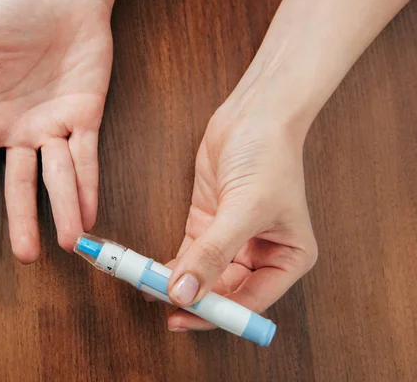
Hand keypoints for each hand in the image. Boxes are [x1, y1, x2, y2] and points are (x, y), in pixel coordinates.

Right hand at [0, 0, 117, 261]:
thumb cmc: (14, 14)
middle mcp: (21, 132)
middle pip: (20, 186)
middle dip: (23, 220)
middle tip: (26, 256)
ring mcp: (55, 128)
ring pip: (58, 176)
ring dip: (64, 209)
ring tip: (67, 242)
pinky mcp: (86, 117)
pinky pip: (87, 157)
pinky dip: (89, 184)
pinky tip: (90, 212)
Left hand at [163, 107, 317, 330]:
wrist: (254, 114)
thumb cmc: (268, 156)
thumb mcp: (244, 208)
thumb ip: (214, 254)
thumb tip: (185, 293)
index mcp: (287, 259)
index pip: (251, 302)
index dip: (217, 314)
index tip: (183, 318)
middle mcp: (261, 256)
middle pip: (223, 293)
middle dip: (192, 299)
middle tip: (159, 303)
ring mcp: (232, 242)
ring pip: (202, 277)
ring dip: (176, 284)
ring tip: (146, 288)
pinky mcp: (208, 226)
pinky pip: (187, 256)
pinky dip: (169, 265)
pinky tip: (149, 273)